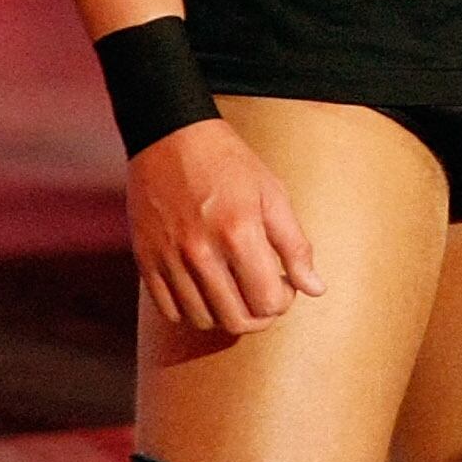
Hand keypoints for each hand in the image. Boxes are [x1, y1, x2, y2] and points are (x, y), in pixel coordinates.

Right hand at [126, 117, 322, 334]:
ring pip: (203, 321)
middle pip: (236, 320)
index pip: (267, 302)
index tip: (284, 285)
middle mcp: (201, 253)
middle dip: (260, 316)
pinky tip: (208, 289)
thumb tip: (316, 290)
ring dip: (227, 315)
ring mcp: (169, 261)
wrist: (171, 140)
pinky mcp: (146, 263)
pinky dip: (194, 311)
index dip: (283, 302)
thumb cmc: (230, 166)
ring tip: (238, 290)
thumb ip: (296, 246)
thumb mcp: (274, 195)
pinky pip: (170, 312)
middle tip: (265, 295)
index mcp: (239, 234)